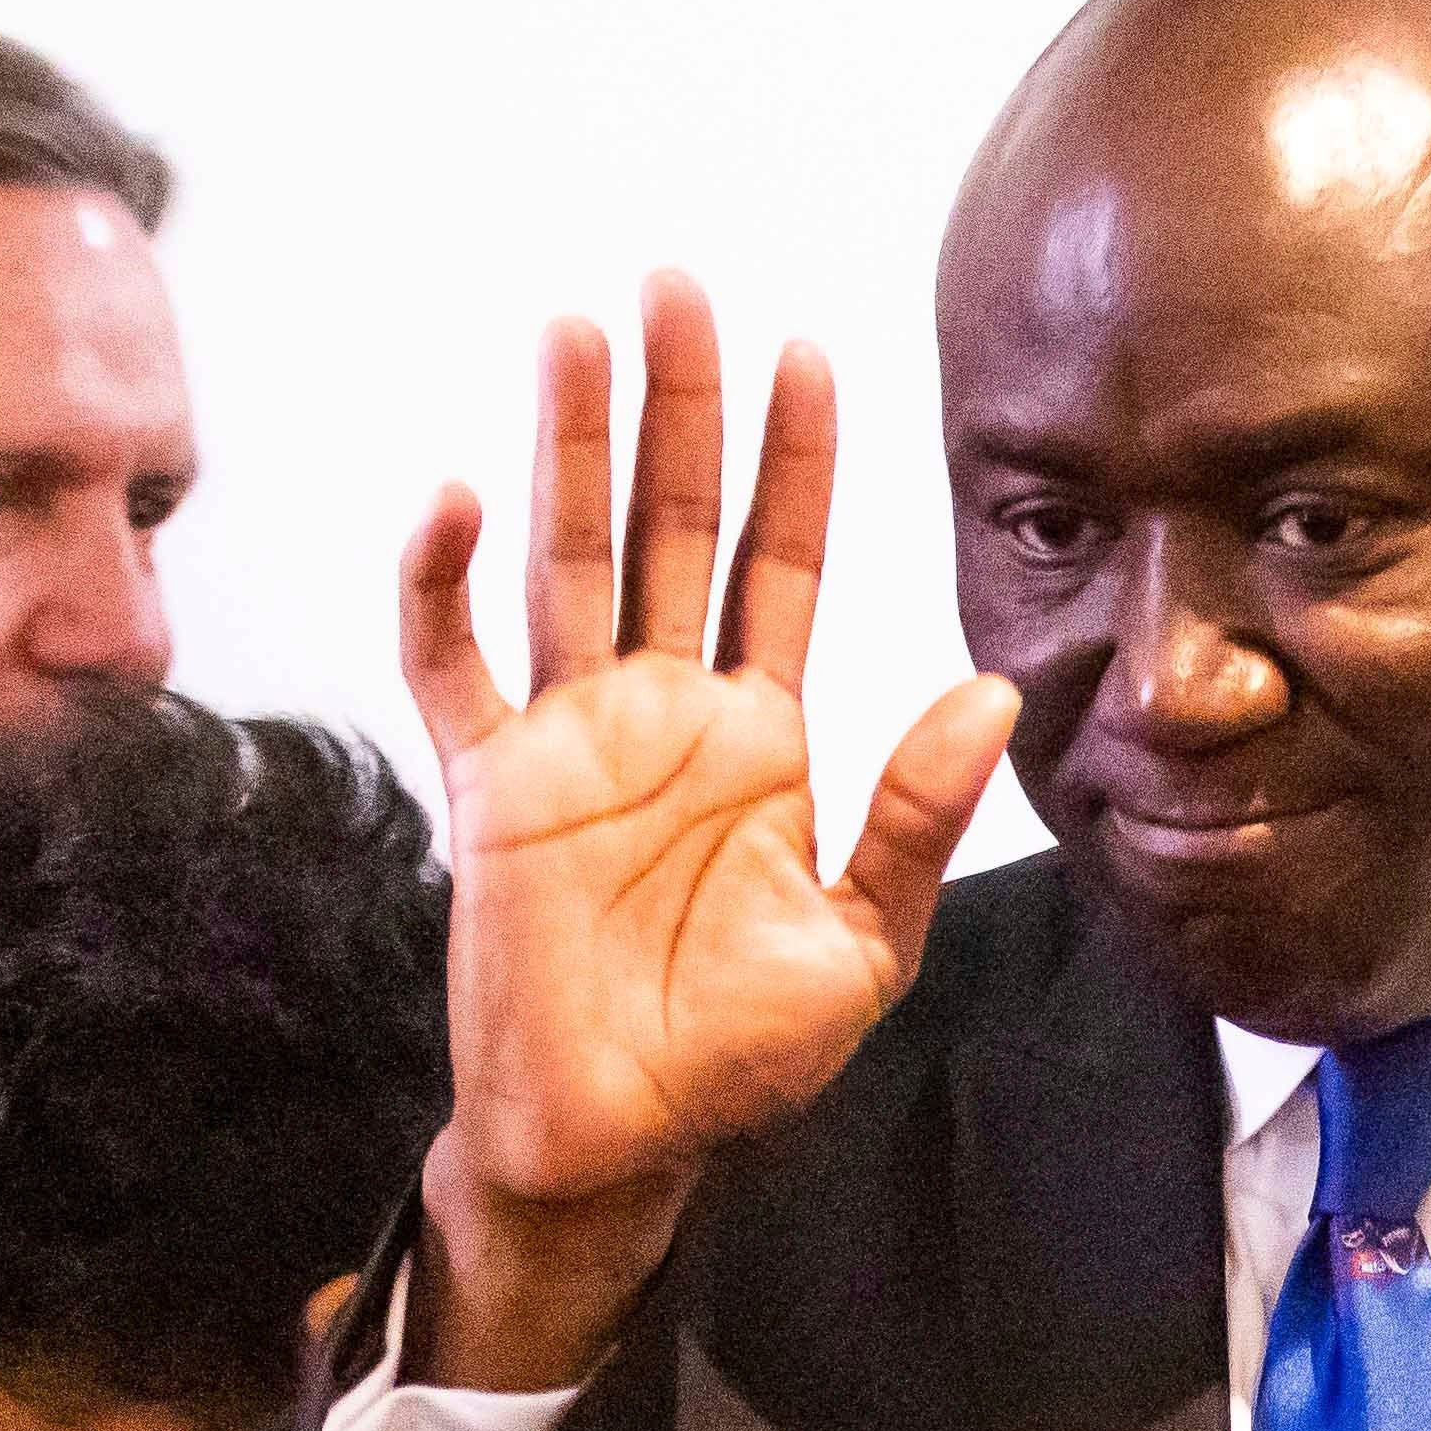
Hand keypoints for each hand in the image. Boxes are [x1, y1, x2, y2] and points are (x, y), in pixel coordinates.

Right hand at [399, 273, 1022, 1390]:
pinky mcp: (487, 786)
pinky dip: (441, 582)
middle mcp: (664, 716)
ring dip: (568, 448)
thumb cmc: (737, 1057)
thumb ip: (915, 818)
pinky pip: (450, 662)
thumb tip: (989, 692)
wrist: (619, 1143)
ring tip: (577, 331)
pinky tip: (452, 499)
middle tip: (679, 287)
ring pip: (569, 560)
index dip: (795, 466)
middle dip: (679, 410)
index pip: (783, 567)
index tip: (809, 355)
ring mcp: (569, 739)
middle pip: (672, 530)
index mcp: (760, 742)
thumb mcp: (862, 948)